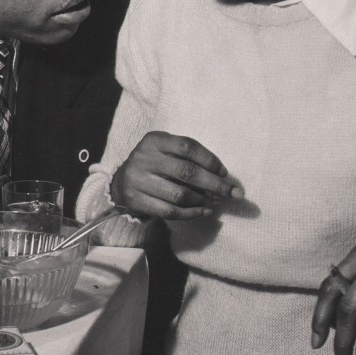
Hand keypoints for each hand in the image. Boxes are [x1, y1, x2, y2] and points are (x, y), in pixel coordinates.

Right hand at [110, 131, 243, 219]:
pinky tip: (204, 211)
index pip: (187, 146)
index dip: (210, 160)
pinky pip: (170, 211)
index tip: (225, 173)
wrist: (122, 181)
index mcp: (155, 140)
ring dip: (203, 200)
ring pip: (179, 195)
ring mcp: (139, 180)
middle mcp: (144, 158)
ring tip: (215, 201)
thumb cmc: (156, 164)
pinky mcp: (136, 200)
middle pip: (186, 172)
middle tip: (233, 193)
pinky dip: (192, 214)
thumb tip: (223, 178)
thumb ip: (191, 158)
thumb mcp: (167, 150)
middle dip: (214, 184)